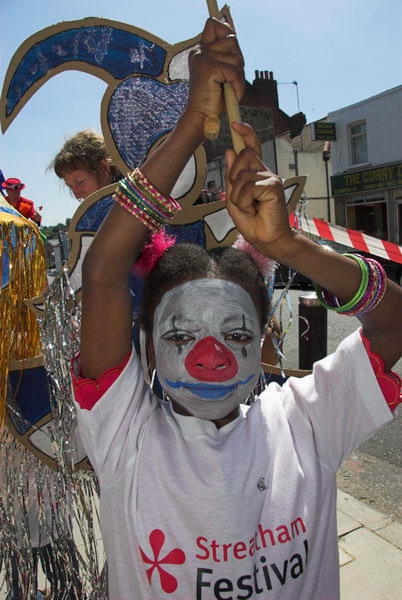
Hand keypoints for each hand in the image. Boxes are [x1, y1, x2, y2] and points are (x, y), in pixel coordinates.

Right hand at [186, 18, 244, 125]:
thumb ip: (226, 55)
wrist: (202, 117)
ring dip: (238, 77)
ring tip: (228, 88)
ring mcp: (203, 59)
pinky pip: (235, 72)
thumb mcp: (221, 72)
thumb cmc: (214, 99)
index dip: (226, 31)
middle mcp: (199, 52)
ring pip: (236, 58)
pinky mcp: (209, 68)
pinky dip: (238, 86)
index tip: (228, 46)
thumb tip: (233, 35)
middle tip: (229, 79)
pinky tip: (230, 94)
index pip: (214, 24)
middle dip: (237, 61)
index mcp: (200, 51)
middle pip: (232, 41)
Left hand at [225, 122, 292, 258]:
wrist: (267, 239)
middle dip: (233, 177)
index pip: (252, 148)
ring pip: (242, 174)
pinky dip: (245, 201)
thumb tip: (230, 150)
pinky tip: (255, 210)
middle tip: (241, 198)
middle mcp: (265, 172)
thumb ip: (232, 178)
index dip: (246, 134)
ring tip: (249, 208)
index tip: (236, 124)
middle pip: (243, 156)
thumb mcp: (234, 199)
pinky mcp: (273, 186)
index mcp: (256, 174)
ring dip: (238, 196)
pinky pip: (248, 187)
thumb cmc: (253, 222)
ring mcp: (271, 178)